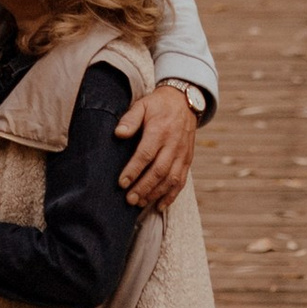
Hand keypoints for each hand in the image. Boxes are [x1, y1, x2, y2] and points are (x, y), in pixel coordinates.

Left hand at [117, 82, 197, 208]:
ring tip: (140, 203)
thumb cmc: (158, 105)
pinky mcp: (187, 160)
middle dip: (143, 187)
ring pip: (171, 179)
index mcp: (160, 131)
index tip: (121, 183)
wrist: (185, 102)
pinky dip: (171, 196)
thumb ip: (130, 119)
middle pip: (159, 171)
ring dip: (155, 194)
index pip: (146, 154)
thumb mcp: (142, 105)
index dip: (133, 170)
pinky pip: (181, 181)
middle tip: (129, 199)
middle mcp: (173, 145)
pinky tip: (159, 205)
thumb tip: (118, 134)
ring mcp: (182, 154)